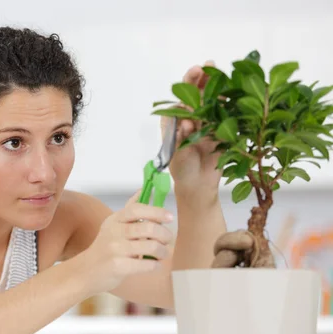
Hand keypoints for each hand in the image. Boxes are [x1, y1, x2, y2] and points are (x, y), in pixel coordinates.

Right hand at [78, 191, 173, 294]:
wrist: (87, 271)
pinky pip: (147, 264)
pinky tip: (154, 265)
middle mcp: (114, 232)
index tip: (169, 217)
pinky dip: (155, 265)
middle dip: (165, 234)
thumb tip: (144, 189)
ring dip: (163, 251)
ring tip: (161, 254)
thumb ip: (130, 208)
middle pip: (148, 227)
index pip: (136, 209)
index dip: (156, 211)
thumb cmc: (106, 248)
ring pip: (151, 246)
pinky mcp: (118, 266)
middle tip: (167, 240)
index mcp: (115, 219)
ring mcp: (115, 249)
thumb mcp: (114, 225)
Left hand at [161, 61, 222, 193]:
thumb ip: (180, 138)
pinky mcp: (224, 130)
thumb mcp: (176, 154)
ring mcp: (209, 122)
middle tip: (209, 64)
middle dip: (204, 77)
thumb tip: (186, 122)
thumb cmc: (181, 169)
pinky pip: (229, 115)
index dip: (188, 82)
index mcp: (178, 118)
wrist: (198, 185)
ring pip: (215, 100)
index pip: (182, 95)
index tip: (195, 71)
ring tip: (226, 73)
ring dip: (220, 86)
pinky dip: (233, 104)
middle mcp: (193, 116)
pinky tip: (239, 91)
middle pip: (198, 92)